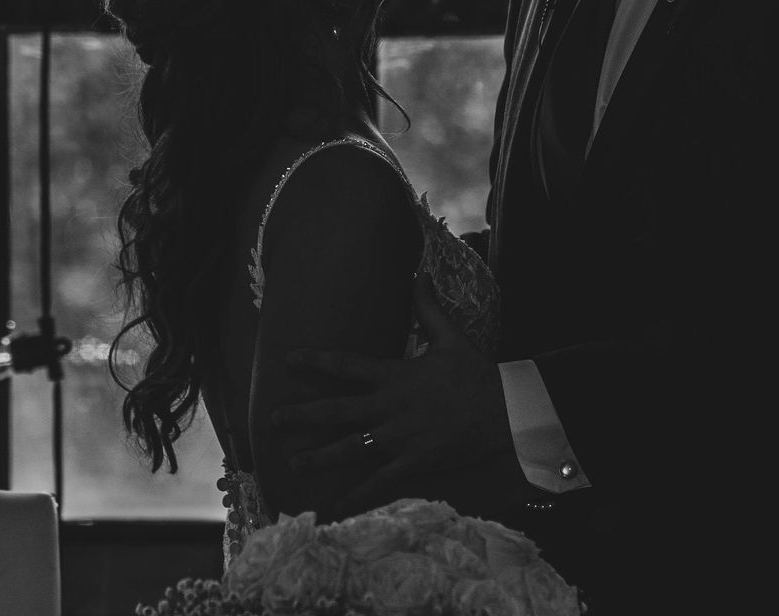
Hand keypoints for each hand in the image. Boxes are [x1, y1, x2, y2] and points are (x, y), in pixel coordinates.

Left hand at [271, 274, 513, 517]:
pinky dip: (356, 496)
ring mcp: (398, 438)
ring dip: (319, 457)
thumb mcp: (451, 338)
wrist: (504, 412)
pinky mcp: (412, 463)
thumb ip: (427, 309)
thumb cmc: (476, 375)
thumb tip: (418, 273)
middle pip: (337, 411)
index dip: (316, 361)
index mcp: (395, 376)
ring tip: (293, 463)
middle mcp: (389, 408)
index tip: (290, 360)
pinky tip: (336, 506)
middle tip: (274, 420)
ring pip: (349, 449)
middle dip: (303, 415)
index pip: (347, 366)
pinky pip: (378, 482)